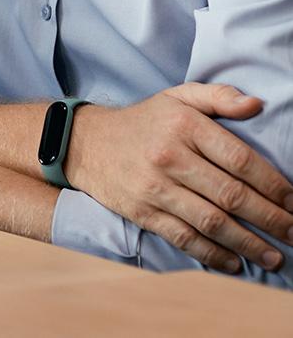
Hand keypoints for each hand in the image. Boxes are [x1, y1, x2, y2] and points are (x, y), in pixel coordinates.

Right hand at [66, 83, 292, 272]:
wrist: (86, 142)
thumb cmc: (144, 121)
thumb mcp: (177, 97)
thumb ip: (218, 97)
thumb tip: (256, 105)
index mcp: (183, 125)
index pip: (240, 159)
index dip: (273, 185)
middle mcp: (170, 156)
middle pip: (231, 195)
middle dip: (271, 220)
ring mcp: (155, 186)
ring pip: (212, 222)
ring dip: (249, 244)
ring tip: (274, 256)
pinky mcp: (143, 211)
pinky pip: (184, 238)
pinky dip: (214, 255)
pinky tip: (235, 262)